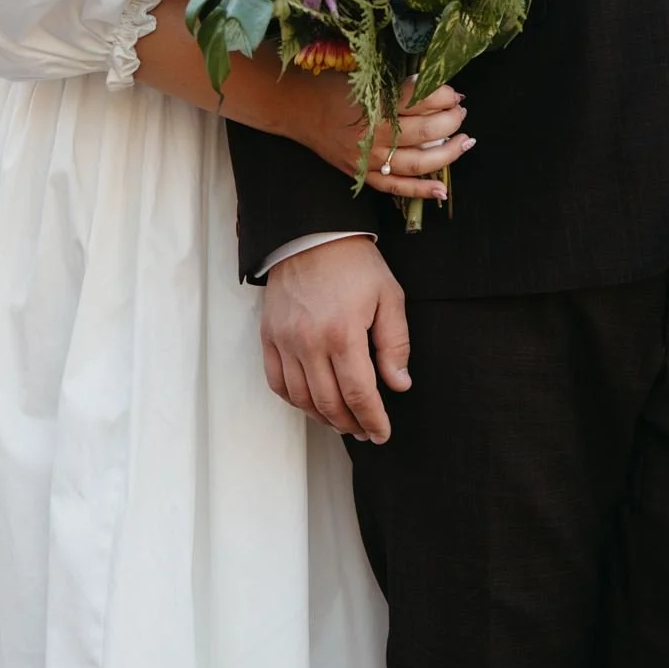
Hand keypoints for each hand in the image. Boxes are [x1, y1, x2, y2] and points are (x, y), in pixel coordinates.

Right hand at [262, 236, 408, 441]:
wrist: (312, 234)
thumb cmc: (354, 263)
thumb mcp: (389, 296)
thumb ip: (395, 343)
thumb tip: (399, 385)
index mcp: (343, 333)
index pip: (359, 394)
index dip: (373, 420)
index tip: (382, 433)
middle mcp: (310, 342)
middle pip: (329, 403)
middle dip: (351, 424)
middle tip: (365, 431)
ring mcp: (285, 340)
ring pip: (302, 399)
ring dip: (324, 418)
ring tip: (342, 421)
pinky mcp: (269, 336)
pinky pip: (277, 382)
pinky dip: (295, 400)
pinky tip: (312, 402)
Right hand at [290, 73, 473, 202]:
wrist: (297, 108)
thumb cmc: (331, 86)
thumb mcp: (365, 76)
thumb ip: (398, 84)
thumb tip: (435, 88)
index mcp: (375, 103)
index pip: (421, 100)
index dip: (444, 95)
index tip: (454, 92)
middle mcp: (374, 133)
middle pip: (426, 131)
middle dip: (451, 121)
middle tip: (461, 112)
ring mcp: (369, 159)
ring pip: (418, 162)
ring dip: (448, 153)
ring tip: (465, 141)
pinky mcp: (362, 174)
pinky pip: (396, 188)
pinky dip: (421, 190)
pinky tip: (443, 188)